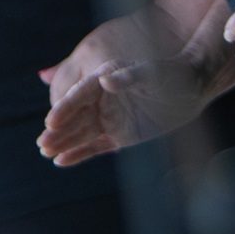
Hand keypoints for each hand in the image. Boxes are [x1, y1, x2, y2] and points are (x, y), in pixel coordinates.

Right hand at [38, 7, 205, 168]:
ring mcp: (111, 117)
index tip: (51, 120)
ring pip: (81, 131)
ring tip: (45, 150)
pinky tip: (60, 160)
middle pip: (76, 115)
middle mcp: (104, 98)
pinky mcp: (120, 134)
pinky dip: (78, 153)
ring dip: (63, 141)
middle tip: (42, 142)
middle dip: (58, 128)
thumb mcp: (152, 73)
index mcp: (106, 78)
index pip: (80, 94)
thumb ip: (128, 76)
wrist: (192, 86)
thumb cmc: (171, 73)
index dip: (65, 107)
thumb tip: (105, 78)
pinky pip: (95, 146)